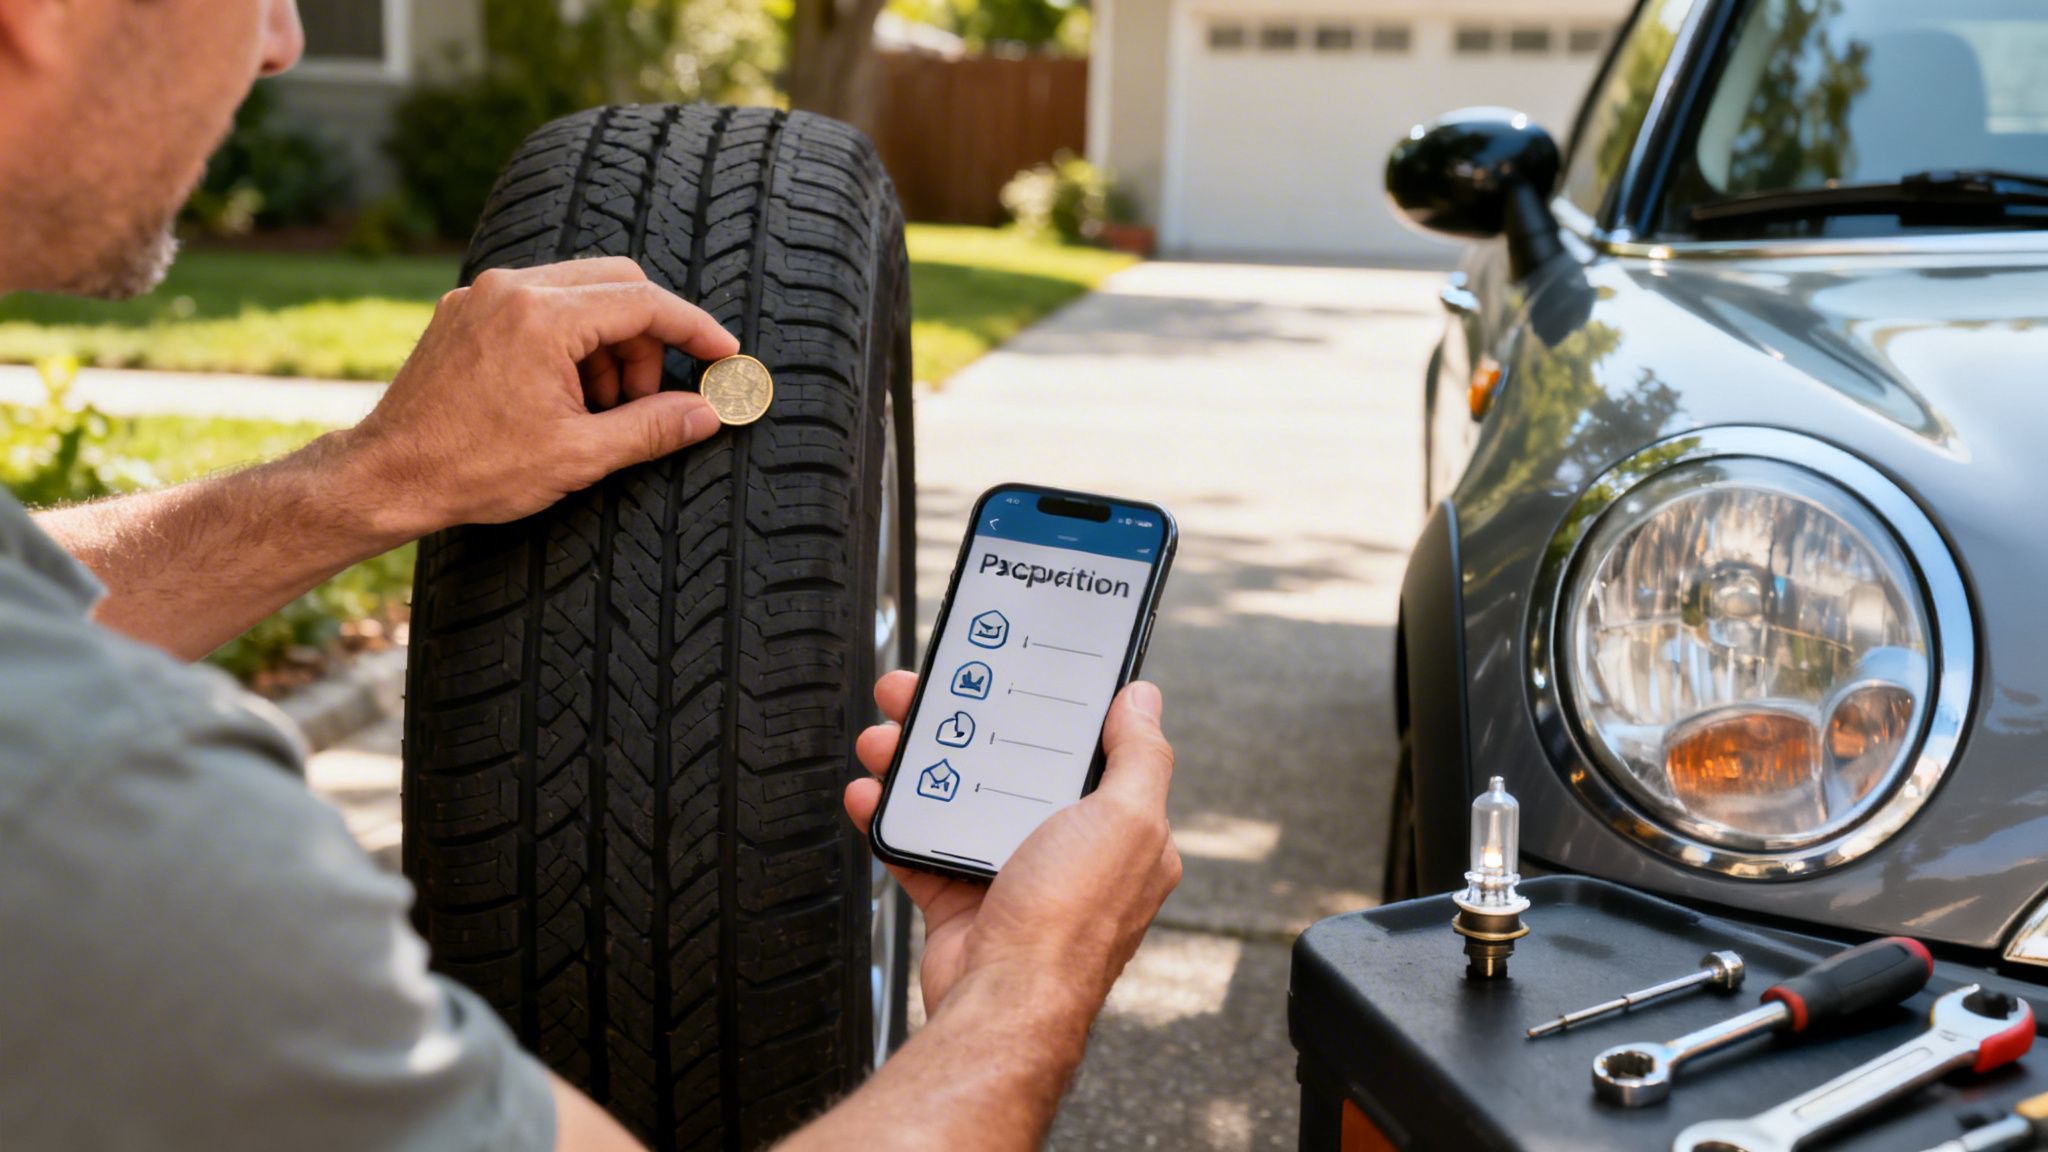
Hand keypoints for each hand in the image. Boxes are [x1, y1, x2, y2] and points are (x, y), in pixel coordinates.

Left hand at [339, 258, 740, 540]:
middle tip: (653, 398)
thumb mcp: (579, 455)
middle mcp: (511, 288)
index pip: (644, 302)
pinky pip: (540, 306)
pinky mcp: (465, 310)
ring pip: (579, 295)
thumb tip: (710, 413)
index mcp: (542, 317)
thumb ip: (653, 427)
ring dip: (608, 346)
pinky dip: (569, 344)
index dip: (694, 329)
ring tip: (600, 412)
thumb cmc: (474, 469)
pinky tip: (566, 397)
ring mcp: (484, 295)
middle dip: (648, 340)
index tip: (724, 355)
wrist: (386, 476)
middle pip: (616, 285)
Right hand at [844, 673, 1181, 1019]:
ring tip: (884, 741)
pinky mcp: (962, 902)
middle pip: (1009, 766)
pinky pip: (920, 848)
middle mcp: (1068, 851)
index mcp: (1118, 829)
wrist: (1002, 1005)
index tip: (1008, 675)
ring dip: (915, 765)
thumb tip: (1144, 700)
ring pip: (958, 799)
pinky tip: (872, 795)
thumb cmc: (1071, 923)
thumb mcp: (1127, 821)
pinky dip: (891, 819)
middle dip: (961, 727)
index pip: (1086, 750)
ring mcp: (1011, 875)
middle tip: (919, 700)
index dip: (1046, 707)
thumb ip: (1140, 755)